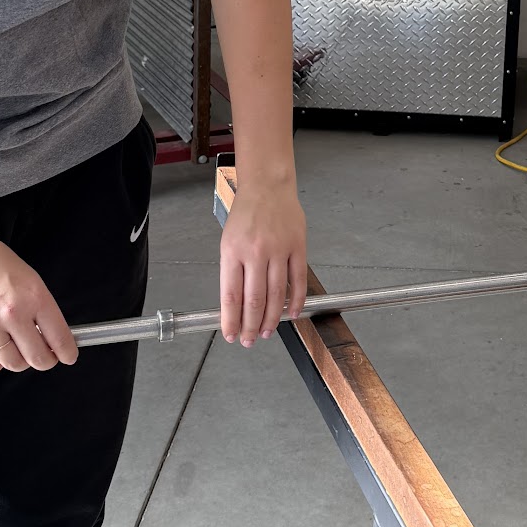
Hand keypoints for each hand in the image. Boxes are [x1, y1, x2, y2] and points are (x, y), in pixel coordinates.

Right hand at [0, 233, 78, 373]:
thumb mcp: (30, 279)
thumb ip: (41, 309)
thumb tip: (52, 338)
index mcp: (35, 297)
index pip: (59, 337)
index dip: (67, 353)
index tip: (67, 357)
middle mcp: (13, 313)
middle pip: (37, 357)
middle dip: (45, 361)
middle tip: (43, 357)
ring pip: (12, 363)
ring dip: (18, 362)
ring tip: (16, 350)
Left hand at [220, 180, 307, 346]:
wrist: (268, 186)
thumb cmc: (246, 213)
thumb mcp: (228, 241)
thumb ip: (232, 271)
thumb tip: (235, 305)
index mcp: (233, 251)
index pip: (230, 295)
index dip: (231, 320)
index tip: (231, 335)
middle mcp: (255, 251)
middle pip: (254, 300)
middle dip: (251, 326)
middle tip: (250, 340)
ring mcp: (278, 249)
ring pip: (276, 294)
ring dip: (272, 318)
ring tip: (268, 331)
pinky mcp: (298, 246)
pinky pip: (298, 281)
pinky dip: (296, 301)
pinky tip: (292, 313)